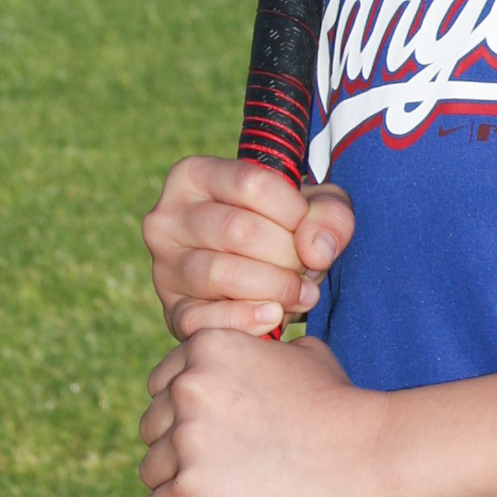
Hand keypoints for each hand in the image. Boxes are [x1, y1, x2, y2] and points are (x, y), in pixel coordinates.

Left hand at [138, 322, 385, 496]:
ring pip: (151, 471)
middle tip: (211, 469)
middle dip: (175, 448)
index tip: (203, 434)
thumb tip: (267, 355)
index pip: (162, 386)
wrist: (365, 453)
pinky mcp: (191, 488)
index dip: (181, 413)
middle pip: (152, 428)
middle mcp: (189, 386)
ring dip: (174, 486)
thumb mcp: (303, 354)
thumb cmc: (340, 407)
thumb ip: (269, 350)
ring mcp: (188, 438)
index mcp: (208, 348)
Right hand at [141, 156, 355, 345]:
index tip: (307, 227)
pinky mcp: (173, 313)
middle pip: (239, 230)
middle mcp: (167, 218)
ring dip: (277, 288)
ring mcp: (165, 268)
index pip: (250, 183)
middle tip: (309, 270)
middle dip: (289, 254)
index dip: (293, 210)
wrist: (263, 279)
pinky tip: (274, 316)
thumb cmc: (285, 231)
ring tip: (301, 294)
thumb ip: (330, 214)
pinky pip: (205, 319)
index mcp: (193, 176)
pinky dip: (248, 321)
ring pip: (224, 273)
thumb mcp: (315, 207)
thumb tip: (315, 251)